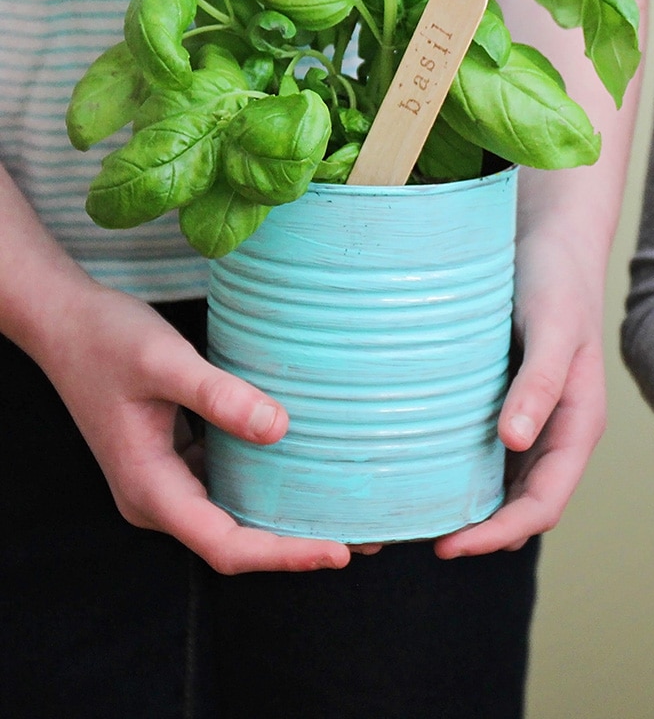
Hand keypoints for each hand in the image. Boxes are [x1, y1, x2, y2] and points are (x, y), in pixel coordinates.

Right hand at [37, 281, 351, 574]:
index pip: (226, 545)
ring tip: (345, 508)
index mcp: (150, 490)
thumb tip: (279, 428)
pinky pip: (227, 484)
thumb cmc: (105, 339)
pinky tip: (302, 467)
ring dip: (284, 516)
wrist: (65, 322)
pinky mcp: (175, 459)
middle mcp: (158, 497)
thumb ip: (218, 397)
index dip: (284, 554)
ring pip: (233, 514)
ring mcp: (166, 480)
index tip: (338, 550)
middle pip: (235, 541)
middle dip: (296, 543)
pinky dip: (265, 483)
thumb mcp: (163, 362)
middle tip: (364, 538)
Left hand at [434, 230, 605, 557]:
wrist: (546, 241)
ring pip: (495, 481)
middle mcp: (549, 431)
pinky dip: (450, 466)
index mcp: (575, 426)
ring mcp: (523, 418)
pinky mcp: (497, 398)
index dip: (499, 534)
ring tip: (406, 513)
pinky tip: (413, 464)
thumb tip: (515, 441)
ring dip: (460, 504)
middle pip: (516, 504)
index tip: (450, 546)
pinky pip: (476, 446)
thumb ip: (540, 382)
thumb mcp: (553, 328)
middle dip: (474, 531)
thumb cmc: (556, 282)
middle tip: (414, 538)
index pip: (542, 505)